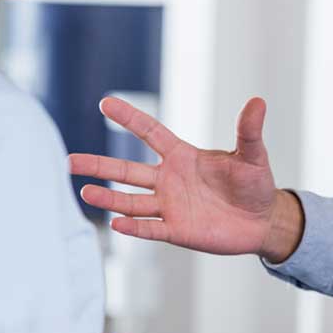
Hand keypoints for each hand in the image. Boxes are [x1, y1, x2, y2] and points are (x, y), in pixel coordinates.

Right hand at [69, 96, 304, 261]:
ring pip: (131, 201)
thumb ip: (249, 131)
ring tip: (84, 192)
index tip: (105, 103)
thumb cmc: (256, 184)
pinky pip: (150, 228)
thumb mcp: (253, 156)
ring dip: (109, 198)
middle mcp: (170, 180)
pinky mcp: (178, 230)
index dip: (129, 118)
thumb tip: (258, 102)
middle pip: (126, 170)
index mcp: (183, 156)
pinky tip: (115, 223)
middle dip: (99, 164)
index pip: (150, 132)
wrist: (263, 220)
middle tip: (69, 160)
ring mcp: (171, 206)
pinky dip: (134, 227)